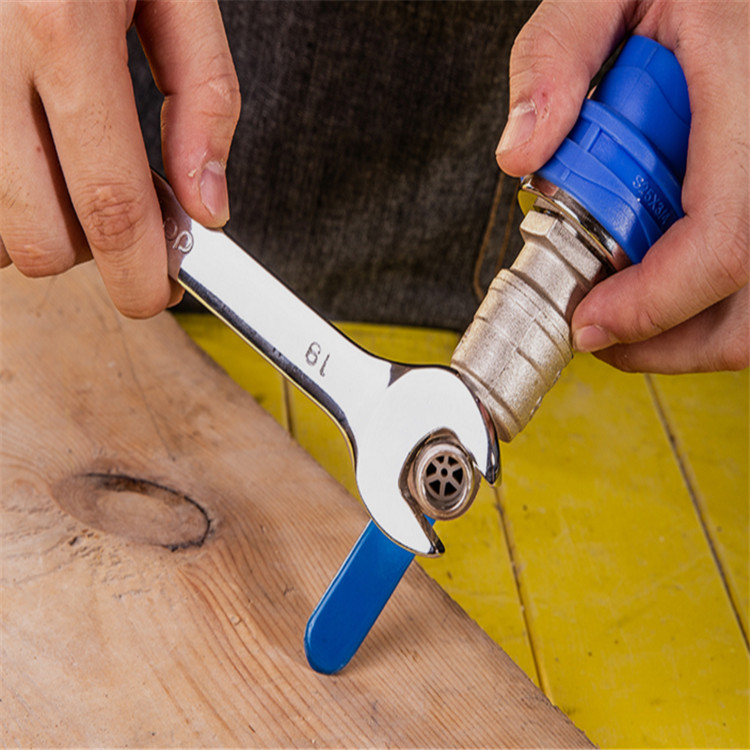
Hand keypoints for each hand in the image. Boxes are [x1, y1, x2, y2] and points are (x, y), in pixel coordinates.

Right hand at [0, 0, 239, 317]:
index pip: (110, 205)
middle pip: (34, 235)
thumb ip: (203, 100)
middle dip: (88, 253)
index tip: (157, 294)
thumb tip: (209, 207)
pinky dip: (6, 187)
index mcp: (60, 29)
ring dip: (42, 220)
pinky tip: (34, 147)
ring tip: (72, 164)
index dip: (137, 274)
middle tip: (121, 220)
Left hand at [496, 0, 747, 372]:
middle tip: (604, 332)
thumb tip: (522, 150)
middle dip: (668, 337)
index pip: (722, 242)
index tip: (590, 324)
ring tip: (627, 307)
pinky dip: (708, 294)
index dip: (653, 306)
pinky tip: (664, 268)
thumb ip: (558, 56)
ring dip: (688, 325)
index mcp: (749, 87)